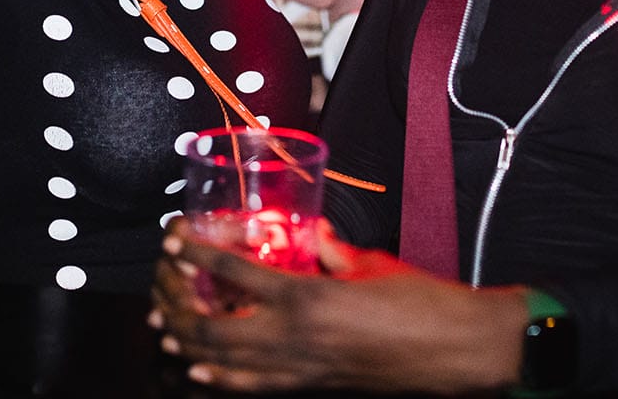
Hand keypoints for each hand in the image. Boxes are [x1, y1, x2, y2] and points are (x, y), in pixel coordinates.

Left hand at [150, 218, 525, 392]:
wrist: (456, 351)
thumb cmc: (422, 303)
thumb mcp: (371, 263)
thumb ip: (331, 250)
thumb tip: (310, 233)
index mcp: (306, 297)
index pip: (234, 272)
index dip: (198, 255)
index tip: (174, 240)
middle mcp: (293, 337)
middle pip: (212, 328)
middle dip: (178, 307)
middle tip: (162, 286)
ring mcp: (299, 369)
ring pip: (223, 364)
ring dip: (189, 345)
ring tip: (166, 328)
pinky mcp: (311, 386)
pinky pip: (252, 386)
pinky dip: (220, 379)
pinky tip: (202, 373)